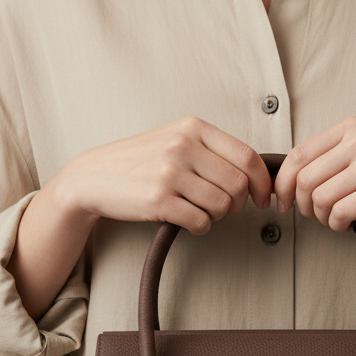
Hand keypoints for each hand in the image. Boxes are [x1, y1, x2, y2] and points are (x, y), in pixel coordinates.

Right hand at [55, 116, 271, 234]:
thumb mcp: (176, 139)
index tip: (262, 197)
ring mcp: (169, 172)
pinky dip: (201, 227)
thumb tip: (257, 173)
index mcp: (193, 128)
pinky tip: (189, 220)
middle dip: (239, 203)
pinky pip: (200, 221)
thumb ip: (212, 150)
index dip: (262, 183)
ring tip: (202, 211)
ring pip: (222, 205)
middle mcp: (183, 146)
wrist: (93, 177)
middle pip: (238, 184)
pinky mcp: (158, 199)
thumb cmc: (140, 161)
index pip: (248, 156)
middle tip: (227, 208)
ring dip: (218, 216)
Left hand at [275, 116, 355, 345]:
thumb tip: (288, 178)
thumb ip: (332, 156)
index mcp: (352, 127)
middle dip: (303, 205)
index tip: (283, 201)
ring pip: (320, 198)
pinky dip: (337, 224)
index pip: (298, 155)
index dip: (283, 184)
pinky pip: (340, 212)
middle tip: (315, 215)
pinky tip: (347, 224)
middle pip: (305, 179)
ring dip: (322, 217)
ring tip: (335, 219)